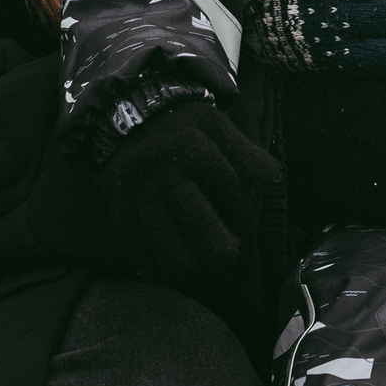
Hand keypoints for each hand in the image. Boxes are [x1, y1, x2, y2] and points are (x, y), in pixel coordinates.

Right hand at [93, 97, 281, 281]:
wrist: (130, 113)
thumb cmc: (182, 125)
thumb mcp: (216, 125)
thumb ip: (245, 152)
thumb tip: (273, 178)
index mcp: (187, 142)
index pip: (222, 180)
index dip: (240, 204)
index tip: (251, 222)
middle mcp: (157, 164)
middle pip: (188, 207)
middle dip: (212, 238)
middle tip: (228, 259)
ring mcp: (132, 185)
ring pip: (156, 229)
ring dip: (178, 256)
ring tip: (196, 270)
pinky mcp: (112, 200)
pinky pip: (129, 236)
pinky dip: (146, 258)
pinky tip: (162, 273)